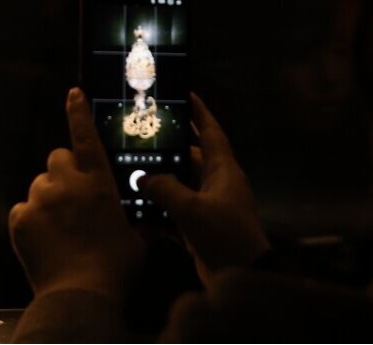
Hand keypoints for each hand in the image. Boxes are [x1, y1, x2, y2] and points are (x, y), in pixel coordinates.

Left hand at [9, 88, 143, 301]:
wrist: (80, 293)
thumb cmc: (115, 267)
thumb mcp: (137, 242)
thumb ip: (141, 224)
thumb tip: (157, 223)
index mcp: (98, 182)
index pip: (86, 137)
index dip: (79, 112)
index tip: (73, 92)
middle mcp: (66, 183)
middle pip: (57, 159)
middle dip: (63, 173)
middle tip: (73, 198)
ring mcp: (40, 199)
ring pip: (39, 185)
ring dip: (48, 199)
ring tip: (60, 229)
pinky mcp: (20, 217)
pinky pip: (23, 210)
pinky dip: (32, 221)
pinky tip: (45, 241)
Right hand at [142, 93, 268, 285]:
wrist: (242, 279)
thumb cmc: (224, 235)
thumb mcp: (191, 209)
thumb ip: (164, 188)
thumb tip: (143, 177)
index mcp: (223, 170)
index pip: (210, 132)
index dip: (199, 112)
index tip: (185, 93)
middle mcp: (217, 183)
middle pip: (189, 157)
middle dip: (167, 148)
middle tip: (141, 135)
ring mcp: (208, 206)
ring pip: (179, 184)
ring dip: (158, 181)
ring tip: (130, 169)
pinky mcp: (199, 227)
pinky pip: (174, 212)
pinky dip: (158, 211)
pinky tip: (135, 211)